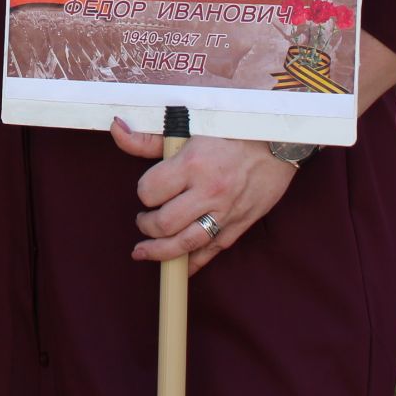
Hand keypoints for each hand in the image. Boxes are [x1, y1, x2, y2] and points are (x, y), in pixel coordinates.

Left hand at [108, 119, 298, 274]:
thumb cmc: (231, 130)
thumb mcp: (189, 127)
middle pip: (163, 223)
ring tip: (144, 250)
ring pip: (185, 245)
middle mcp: (209, 191)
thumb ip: (150, 137)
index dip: (143, 192)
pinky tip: (179, 267)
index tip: (148, 189)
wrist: (279, 141)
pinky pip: (211, 252)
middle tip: (143, 220)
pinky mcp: (239, 225)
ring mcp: (225, 212)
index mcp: (193, 164)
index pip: (149, 191)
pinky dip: (192, 264)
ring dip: (159, 251)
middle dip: (146, 225)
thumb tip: (117, 128)